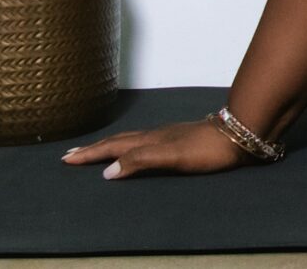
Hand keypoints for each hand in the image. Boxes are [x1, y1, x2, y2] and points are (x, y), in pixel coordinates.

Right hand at [58, 117, 254, 178]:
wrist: (240, 135)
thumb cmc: (207, 149)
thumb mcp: (172, 157)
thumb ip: (141, 161)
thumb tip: (107, 172)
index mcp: (149, 141)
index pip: (113, 148)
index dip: (90, 154)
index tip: (66, 158)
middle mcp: (155, 136)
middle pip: (118, 142)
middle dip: (94, 149)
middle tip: (72, 154)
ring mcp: (168, 136)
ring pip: (131, 140)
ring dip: (111, 146)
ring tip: (97, 151)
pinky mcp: (180, 141)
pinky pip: (146, 143)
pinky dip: (131, 147)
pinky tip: (139, 149)